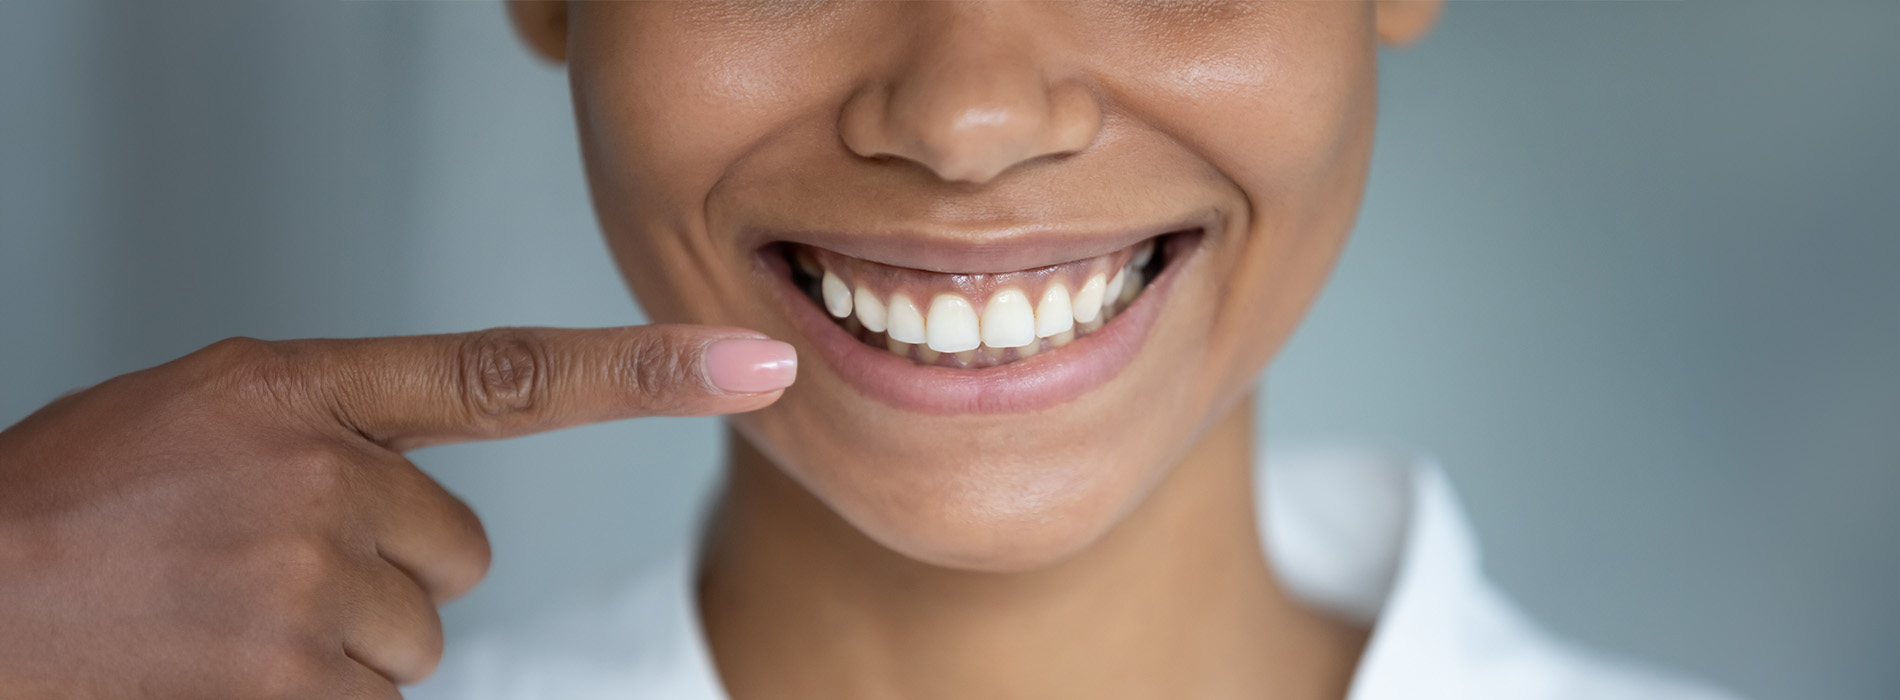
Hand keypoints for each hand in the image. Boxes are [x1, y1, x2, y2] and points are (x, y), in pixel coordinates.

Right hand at [0, 326, 795, 698]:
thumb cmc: (83, 505)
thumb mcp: (214, 413)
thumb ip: (341, 428)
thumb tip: (441, 508)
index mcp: (302, 387)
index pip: (511, 375)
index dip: (648, 371)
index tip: (758, 365)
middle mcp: (323, 476)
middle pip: (460, 552)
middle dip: (386, 568)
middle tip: (266, 562)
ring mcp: (310, 584)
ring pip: (417, 635)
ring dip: (343, 639)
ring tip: (228, 614)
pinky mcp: (297, 684)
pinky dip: (316, 694)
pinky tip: (227, 662)